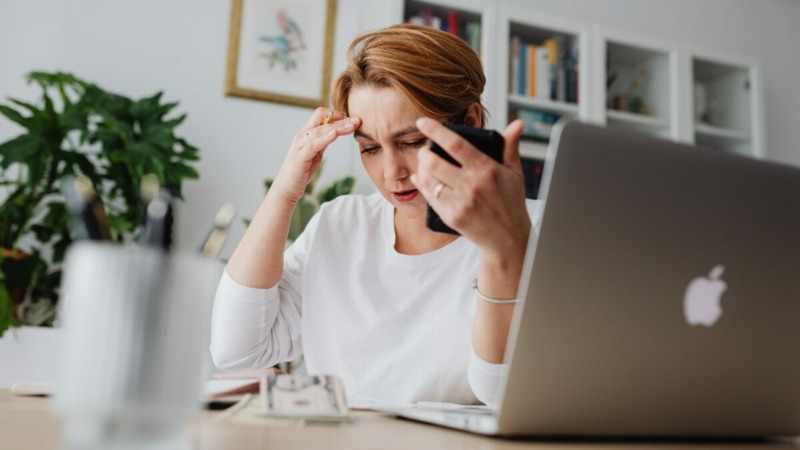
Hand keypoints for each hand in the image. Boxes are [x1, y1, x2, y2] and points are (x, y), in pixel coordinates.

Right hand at [270, 107, 360, 204]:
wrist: (287, 188)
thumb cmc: (301, 170)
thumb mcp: (316, 152)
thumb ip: (323, 141)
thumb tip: (336, 132)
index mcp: (306, 133)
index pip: (322, 115)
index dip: (337, 115)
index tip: (352, 120)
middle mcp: (302, 136)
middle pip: (323, 120)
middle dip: (343, 119)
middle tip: (358, 120)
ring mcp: (300, 145)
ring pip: (321, 130)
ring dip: (339, 127)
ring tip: (352, 125)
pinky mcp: (300, 157)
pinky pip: (313, 144)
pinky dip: (325, 138)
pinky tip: (335, 135)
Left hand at [412, 118, 530, 260]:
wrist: (508, 238)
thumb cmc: (511, 202)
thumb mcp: (515, 173)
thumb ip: (510, 146)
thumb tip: (517, 124)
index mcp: (487, 170)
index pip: (455, 144)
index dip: (435, 131)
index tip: (422, 122)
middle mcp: (472, 185)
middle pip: (434, 162)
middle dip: (424, 152)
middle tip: (425, 150)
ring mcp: (461, 203)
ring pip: (429, 179)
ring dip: (421, 169)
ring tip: (424, 164)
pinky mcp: (452, 217)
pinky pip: (430, 197)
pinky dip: (423, 185)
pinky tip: (422, 179)